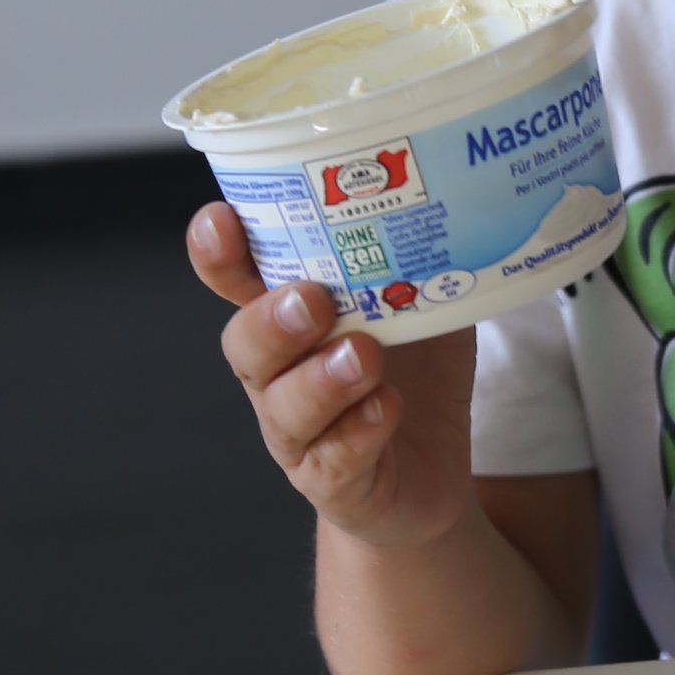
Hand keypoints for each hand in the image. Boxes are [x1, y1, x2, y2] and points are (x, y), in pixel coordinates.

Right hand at [188, 202, 481, 544]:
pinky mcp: (334, 482)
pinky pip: (335, 460)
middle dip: (272, 319)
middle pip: (245, 346)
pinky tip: (386, 408)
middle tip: (312, 298)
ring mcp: (299, 434)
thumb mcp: (421, 305)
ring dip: (321, 379)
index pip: (236, 281)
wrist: (427, 473)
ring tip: (362, 354)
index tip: (221, 221)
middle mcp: (278, 376)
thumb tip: (456, 193)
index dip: (218, 254)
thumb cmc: (411, 375)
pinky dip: (359, 431)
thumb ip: (420, 261)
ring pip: (284, 408)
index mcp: (288, 319)